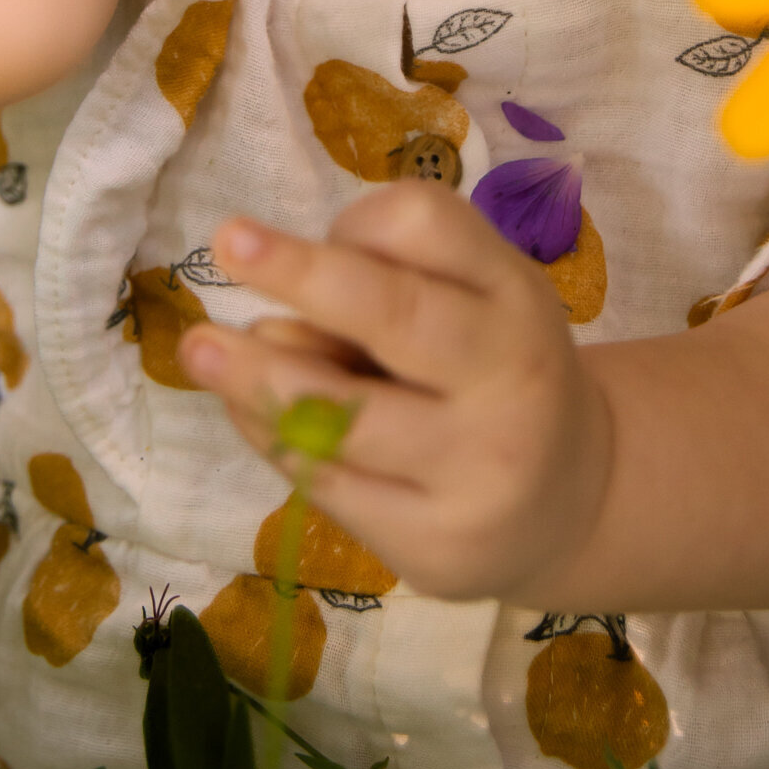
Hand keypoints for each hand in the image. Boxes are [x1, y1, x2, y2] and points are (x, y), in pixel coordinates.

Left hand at [178, 188, 612, 603]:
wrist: (568, 505)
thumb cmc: (492, 373)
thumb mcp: (474, 303)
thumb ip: (389, 286)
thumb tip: (273, 329)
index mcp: (518, 298)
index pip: (429, 229)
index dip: (358, 223)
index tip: (317, 230)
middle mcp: (511, 379)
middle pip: (395, 312)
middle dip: (304, 276)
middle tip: (229, 242)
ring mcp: (475, 470)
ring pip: (342, 416)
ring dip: (256, 377)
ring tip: (200, 350)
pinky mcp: (433, 545)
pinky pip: (327, 485)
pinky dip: (274, 439)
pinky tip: (248, 413)